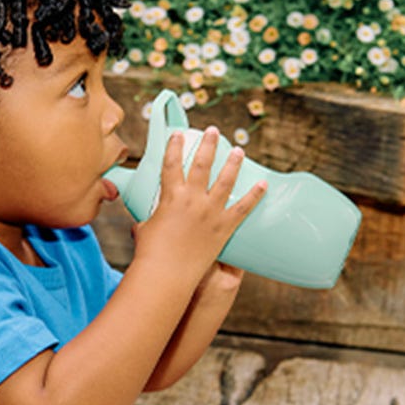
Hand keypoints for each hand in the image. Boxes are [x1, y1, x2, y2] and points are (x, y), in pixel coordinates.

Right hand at [132, 127, 266, 280]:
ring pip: (226, 180)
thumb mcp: (144, 228)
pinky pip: (243, 208)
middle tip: (214, 131)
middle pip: (202, 164)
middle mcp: (192, 199)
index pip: (172, 163)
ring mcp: (210, 212)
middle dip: (209, 144)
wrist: (167, 273)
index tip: (179, 133)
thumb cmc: (151, 253)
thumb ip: (147, 220)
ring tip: (239, 150)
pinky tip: (263, 184)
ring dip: (233, 162)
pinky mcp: (224, 227)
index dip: (174, 146)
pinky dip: (254, 195)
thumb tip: (140, 223)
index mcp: (170, 196)